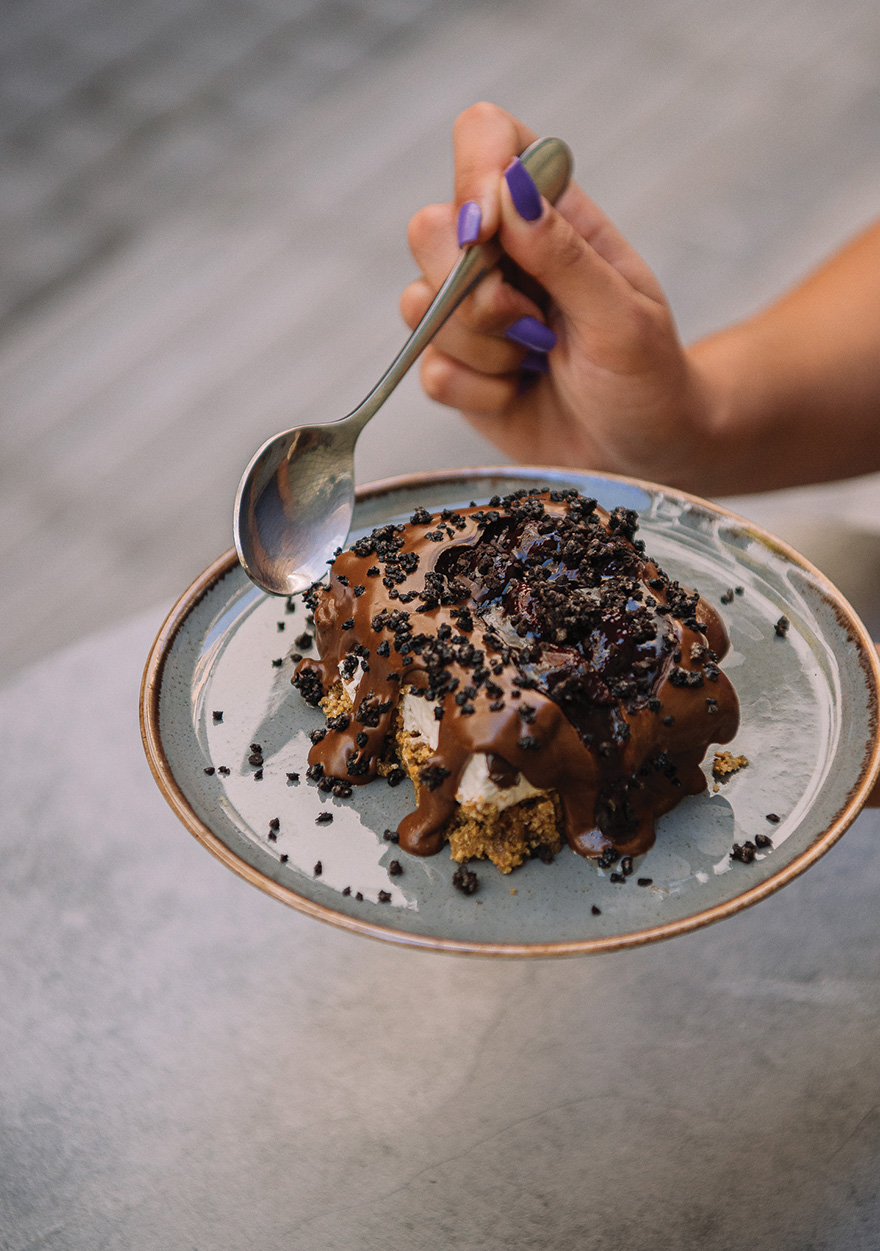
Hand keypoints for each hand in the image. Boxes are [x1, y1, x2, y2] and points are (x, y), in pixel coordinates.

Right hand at [400, 102, 714, 488]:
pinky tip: (517, 394)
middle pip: (429, 229)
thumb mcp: (623, 317)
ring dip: (483, 348)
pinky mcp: (457, 367)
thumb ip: (565, 255)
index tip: (487, 232)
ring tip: (537, 360)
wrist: (644, 454)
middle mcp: (501, 253)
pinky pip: (430, 369)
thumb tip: (510, 190)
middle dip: (475, 291)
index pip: (486, 139)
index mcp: (550, 213)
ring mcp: (471, 311)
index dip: (473, 174)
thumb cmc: (648, 378)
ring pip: (419, 306)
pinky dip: (477, 392)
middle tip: (535, 325)